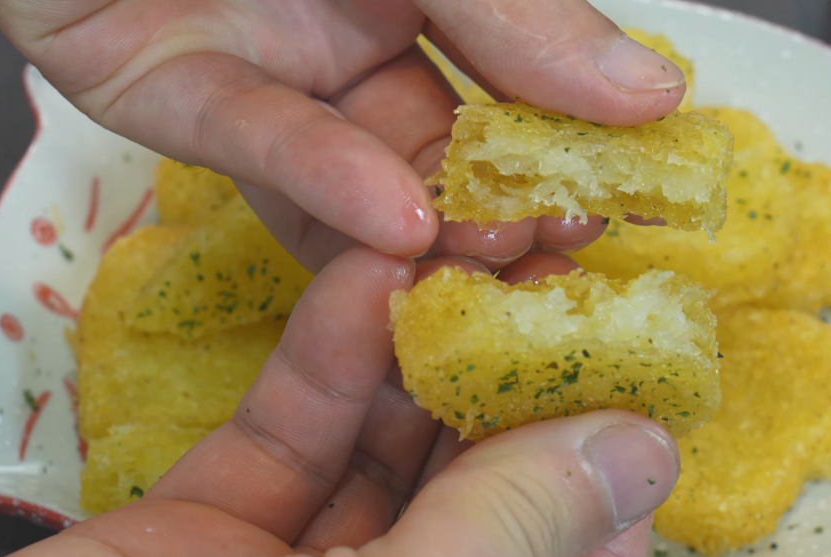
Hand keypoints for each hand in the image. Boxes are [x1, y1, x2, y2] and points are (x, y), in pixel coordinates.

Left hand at [0, 0, 686, 272]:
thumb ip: (527, 12)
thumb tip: (654, 93)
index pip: (525, 82)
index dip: (573, 145)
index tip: (623, 204)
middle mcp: (360, 34)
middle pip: (448, 144)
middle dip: (504, 206)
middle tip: (557, 258)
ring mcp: (275, 71)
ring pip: (360, 166)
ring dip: (424, 218)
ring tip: (488, 257)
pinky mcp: (176, 96)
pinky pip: (259, 142)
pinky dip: (326, 181)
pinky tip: (396, 219)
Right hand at [0, 249, 678, 556]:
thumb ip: (513, 536)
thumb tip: (641, 451)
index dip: (611, 455)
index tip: (632, 344)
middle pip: (488, 489)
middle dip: (512, 374)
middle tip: (540, 264)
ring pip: (392, 446)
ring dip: (422, 346)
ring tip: (459, 247)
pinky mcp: (217, 531)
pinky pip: (295, 432)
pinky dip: (329, 358)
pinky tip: (365, 278)